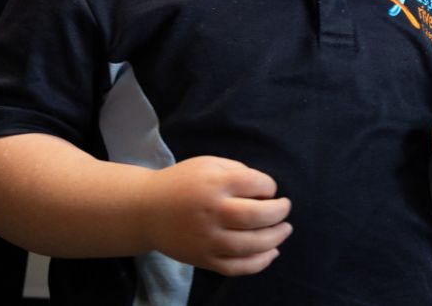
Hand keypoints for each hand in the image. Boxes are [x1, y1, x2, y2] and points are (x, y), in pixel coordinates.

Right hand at [145, 156, 290, 275]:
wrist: (146, 210)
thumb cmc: (182, 183)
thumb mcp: (208, 164)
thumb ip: (238, 171)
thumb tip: (266, 192)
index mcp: (215, 184)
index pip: (257, 184)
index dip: (270, 186)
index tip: (269, 189)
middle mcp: (212, 212)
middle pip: (258, 216)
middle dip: (280, 212)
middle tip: (285, 209)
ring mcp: (208, 239)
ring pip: (251, 245)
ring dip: (275, 238)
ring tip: (284, 230)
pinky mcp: (204, 259)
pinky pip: (237, 267)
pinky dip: (259, 263)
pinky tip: (271, 253)